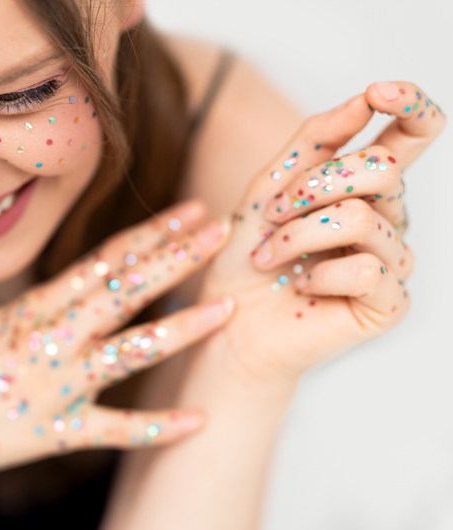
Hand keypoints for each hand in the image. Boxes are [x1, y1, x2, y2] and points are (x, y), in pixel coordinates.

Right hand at [0, 202, 232, 476]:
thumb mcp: (5, 318)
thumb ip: (54, 301)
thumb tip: (97, 277)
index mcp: (40, 306)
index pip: (106, 260)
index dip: (153, 233)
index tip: (193, 212)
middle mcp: (53, 338)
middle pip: (124, 291)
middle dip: (176, 260)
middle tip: (222, 234)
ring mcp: (58, 385)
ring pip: (128, 352)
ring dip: (180, 329)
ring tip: (226, 310)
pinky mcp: (57, 432)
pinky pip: (115, 431)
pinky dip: (158, 428)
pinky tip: (199, 420)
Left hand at [198, 81, 444, 382]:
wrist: (231, 323)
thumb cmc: (249, 255)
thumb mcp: (269, 187)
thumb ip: (315, 141)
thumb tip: (366, 96)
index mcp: (365, 187)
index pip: (412, 135)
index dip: (410, 105)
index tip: (378, 91)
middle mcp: (389, 219)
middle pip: (383, 169)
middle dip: (313, 185)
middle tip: (271, 214)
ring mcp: (394, 261)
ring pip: (363, 219)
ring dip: (298, 234)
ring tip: (270, 256)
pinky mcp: (390, 303)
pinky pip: (368, 270)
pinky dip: (319, 275)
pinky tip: (303, 288)